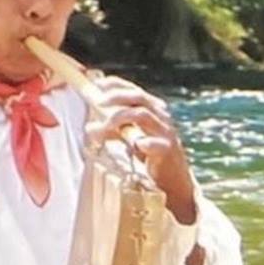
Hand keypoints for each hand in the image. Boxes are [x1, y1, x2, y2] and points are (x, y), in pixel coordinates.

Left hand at [85, 76, 196, 225]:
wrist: (174, 180)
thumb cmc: (151, 156)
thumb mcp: (130, 138)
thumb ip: (113, 131)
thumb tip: (89, 127)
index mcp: (153, 109)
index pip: (134, 90)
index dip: (115, 85)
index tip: (97, 85)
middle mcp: (161, 116)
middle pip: (138, 97)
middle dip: (116, 97)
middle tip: (98, 102)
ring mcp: (166, 132)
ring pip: (143, 115)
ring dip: (120, 117)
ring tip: (105, 127)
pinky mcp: (168, 150)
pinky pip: (155, 143)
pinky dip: (144, 142)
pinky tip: (136, 145)